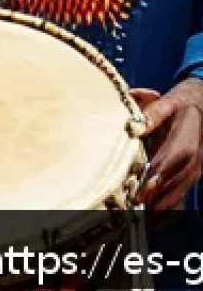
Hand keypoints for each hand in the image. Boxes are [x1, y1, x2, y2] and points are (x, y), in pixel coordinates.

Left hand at [131, 80, 202, 209]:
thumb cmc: (181, 107)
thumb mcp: (168, 103)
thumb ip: (152, 114)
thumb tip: (134, 125)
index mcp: (184, 145)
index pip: (164, 166)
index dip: (150, 180)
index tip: (135, 191)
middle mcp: (190, 163)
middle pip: (168, 185)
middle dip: (150, 198)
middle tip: (130, 210)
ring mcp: (192, 173)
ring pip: (174, 195)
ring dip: (157, 207)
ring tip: (137, 218)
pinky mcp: (190, 177)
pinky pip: (179, 196)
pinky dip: (166, 207)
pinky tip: (152, 219)